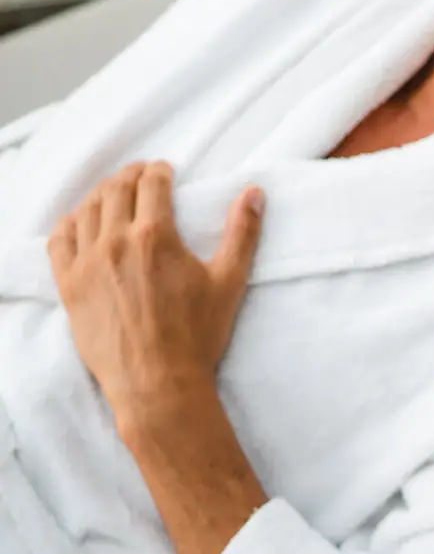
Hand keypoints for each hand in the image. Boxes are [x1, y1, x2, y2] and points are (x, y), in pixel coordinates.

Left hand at [48, 161, 264, 428]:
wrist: (157, 382)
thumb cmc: (196, 334)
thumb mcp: (229, 280)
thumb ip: (242, 232)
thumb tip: (254, 192)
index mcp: (156, 236)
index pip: (151, 184)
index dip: (159, 170)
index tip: (165, 170)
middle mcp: (116, 243)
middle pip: (116, 190)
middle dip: (131, 176)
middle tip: (141, 175)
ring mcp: (87, 264)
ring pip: (87, 210)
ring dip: (102, 194)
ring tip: (114, 193)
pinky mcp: (69, 287)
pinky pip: (59, 242)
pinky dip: (69, 224)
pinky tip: (80, 222)